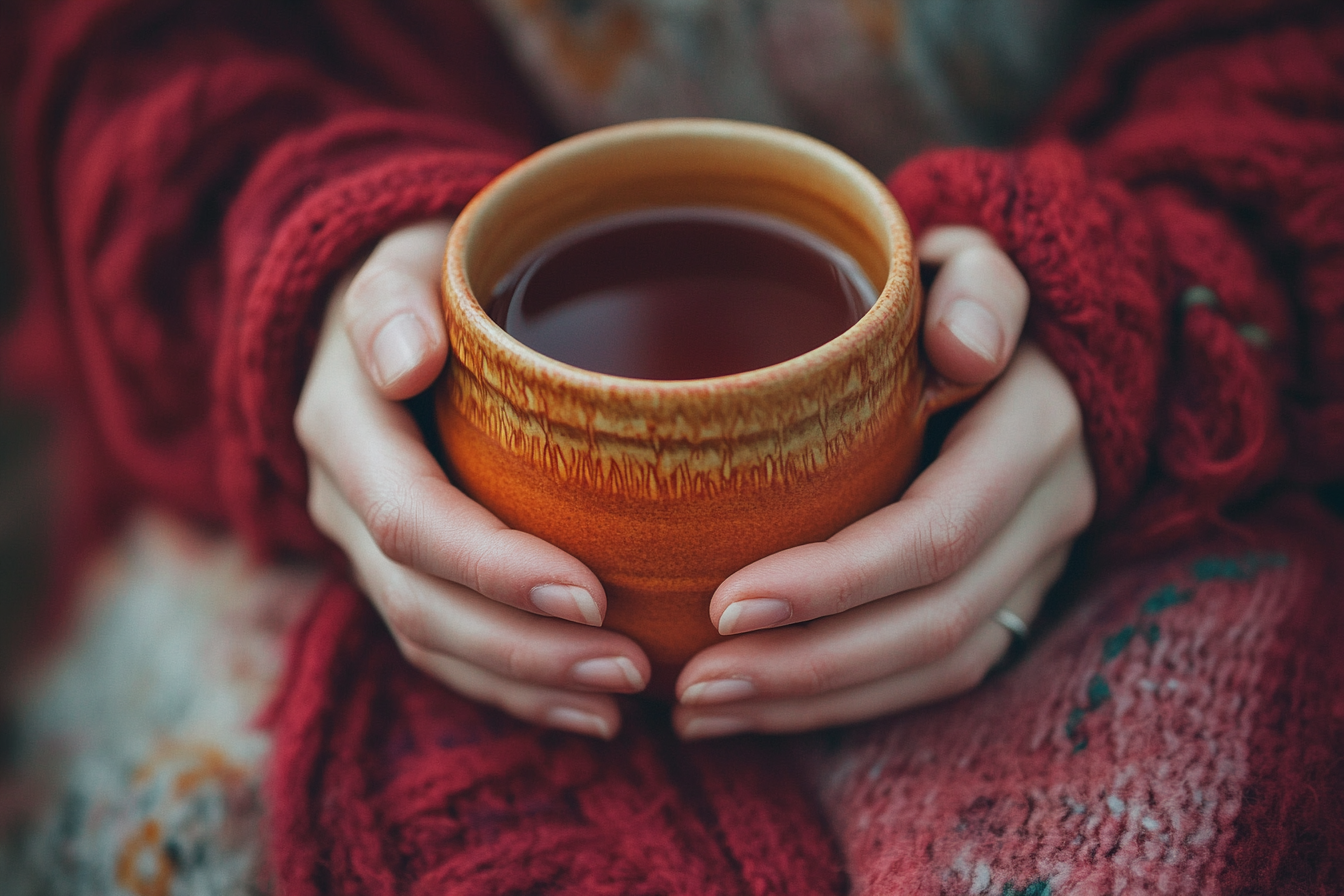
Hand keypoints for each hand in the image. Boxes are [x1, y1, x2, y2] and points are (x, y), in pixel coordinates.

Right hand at [295, 220, 649, 738]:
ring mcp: (369, 545)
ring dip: (526, 682)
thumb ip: (392, 301)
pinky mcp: (403, 571)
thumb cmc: (427, 276)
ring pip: (432, 642)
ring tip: (621, 699)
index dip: (494, 569)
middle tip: (629, 666)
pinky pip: (446, 649)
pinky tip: (587, 708)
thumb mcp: (403, 260)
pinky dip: (513, 687)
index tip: (592, 594)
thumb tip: (403, 360)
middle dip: (523, 647)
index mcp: (344, 428)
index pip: (411, 520)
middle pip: (422, 603)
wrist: (397, 309)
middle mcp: (346, 501)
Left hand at [672, 227, 1095, 737]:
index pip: (936, 533)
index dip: (835, 583)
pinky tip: (753, 708)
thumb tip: (967, 347)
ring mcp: (1033, 566)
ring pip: (934, 668)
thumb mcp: (967, 259)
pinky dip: (843, 702)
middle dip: (808, 666)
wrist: (1004, 333)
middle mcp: (1047, 512)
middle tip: (694, 684)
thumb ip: (977, 283)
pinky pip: (933, 676)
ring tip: (704, 710)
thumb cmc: (948, 293)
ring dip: (815, 702)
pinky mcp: (1004, 599)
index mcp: (1035, 430)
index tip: (724, 605)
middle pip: (932, 623)